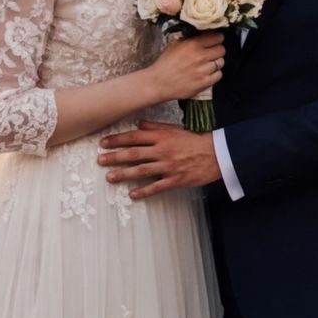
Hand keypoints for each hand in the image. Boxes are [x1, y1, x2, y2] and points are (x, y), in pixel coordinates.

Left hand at [98, 122, 220, 198]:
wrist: (218, 154)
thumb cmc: (196, 140)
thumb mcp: (175, 129)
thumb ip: (155, 127)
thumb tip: (137, 123)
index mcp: (162, 137)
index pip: (135, 137)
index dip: (117, 140)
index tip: (103, 143)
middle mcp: (163, 151)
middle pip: (134, 154)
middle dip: (115, 157)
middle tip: (100, 160)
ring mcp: (169, 166)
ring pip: (142, 170)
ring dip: (124, 174)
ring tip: (109, 177)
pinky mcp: (176, 179)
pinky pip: (157, 187)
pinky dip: (144, 191)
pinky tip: (132, 195)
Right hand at [151, 33, 226, 103]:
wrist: (159, 83)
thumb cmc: (165, 63)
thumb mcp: (175, 44)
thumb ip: (189, 38)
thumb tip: (202, 33)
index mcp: (193, 44)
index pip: (217, 37)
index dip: (218, 38)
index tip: (216, 40)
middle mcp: (200, 56)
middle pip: (221, 50)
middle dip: (218, 50)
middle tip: (212, 52)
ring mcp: (203, 70)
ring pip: (221, 62)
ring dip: (216, 62)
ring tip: (208, 64)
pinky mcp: (204, 83)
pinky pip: (219, 75)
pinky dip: (215, 73)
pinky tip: (208, 73)